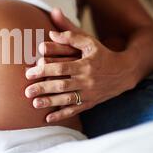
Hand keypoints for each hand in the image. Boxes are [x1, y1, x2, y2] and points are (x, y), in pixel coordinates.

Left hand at [25, 8, 136, 122]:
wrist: (125, 71)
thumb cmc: (102, 54)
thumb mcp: (89, 42)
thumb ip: (70, 35)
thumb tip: (51, 33)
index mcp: (85, 64)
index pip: (61, 68)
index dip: (44, 70)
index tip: (29, 72)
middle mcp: (87, 80)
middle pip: (62, 85)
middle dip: (44, 88)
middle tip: (27, 91)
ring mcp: (89, 93)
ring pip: (67, 100)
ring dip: (50, 103)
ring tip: (34, 104)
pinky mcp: (91, 102)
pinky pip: (75, 110)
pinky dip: (62, 115)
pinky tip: (48, 118)